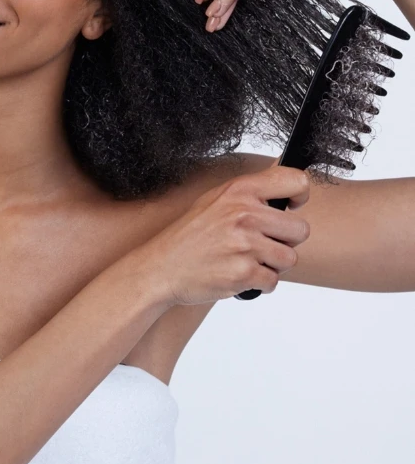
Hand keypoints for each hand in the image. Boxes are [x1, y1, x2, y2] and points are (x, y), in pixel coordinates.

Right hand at [137, 163, 310, 305]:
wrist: (162, 266)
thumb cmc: (190, 234)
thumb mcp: (216, 199)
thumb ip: (250, 192)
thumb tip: (287, 185)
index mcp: (239, 191)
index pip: (295, 181)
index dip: (300, 195)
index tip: (294, 205)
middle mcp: (244, 214)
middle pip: (301, 229)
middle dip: (286, 240)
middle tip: (263, 242)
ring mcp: (244, 245)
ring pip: (289, 258)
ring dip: (272, 264)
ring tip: (247, 258)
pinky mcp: (243, 273)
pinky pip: (273, 281)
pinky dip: (259, 282)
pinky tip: (239, 273)